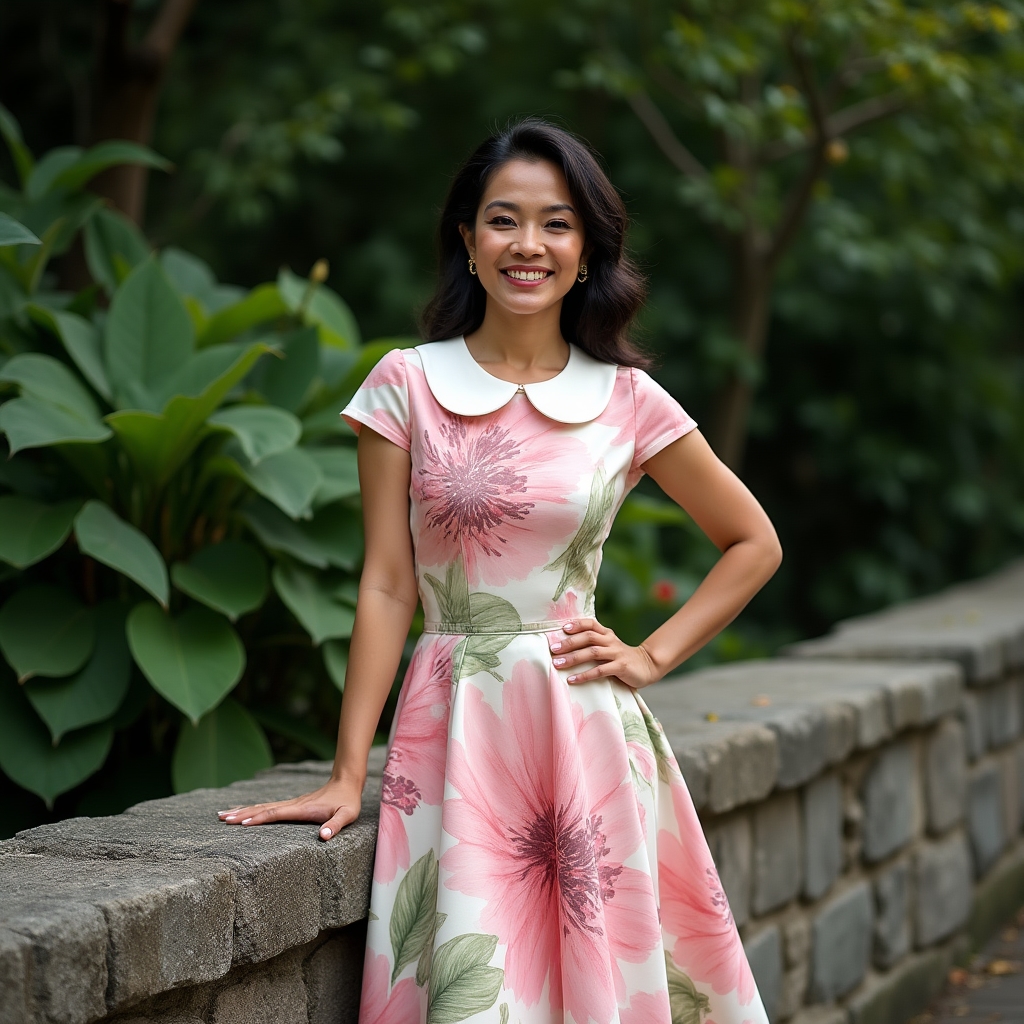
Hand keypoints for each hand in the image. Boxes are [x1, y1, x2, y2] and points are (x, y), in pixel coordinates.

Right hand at [218, 775, 364, 840]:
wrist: (347, 782)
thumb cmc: (348, 801)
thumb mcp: (347, 815)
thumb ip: (335, 825)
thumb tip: (323, 837)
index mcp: (302, 809)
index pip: (276, 813)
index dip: (258, 818)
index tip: (240, 823)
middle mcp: (293, 805)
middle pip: (262, 809)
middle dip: (241, 814)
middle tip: (220, 818)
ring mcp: (291, 804)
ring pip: (262, 807)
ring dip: (242, 810)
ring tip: (222, 814)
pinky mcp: (293, 805)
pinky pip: (268, 807)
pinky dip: (253, 809)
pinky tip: (244, 812)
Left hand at [548, 617, 659, 689]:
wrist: (648, 666)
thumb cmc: (621, 658)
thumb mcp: (609, 647)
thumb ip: (594, 644)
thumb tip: (565, 646)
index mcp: (607, 634)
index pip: (591, 623)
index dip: (577, 624)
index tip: (563, 628)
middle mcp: (611, 641)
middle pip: (588, 637)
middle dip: (569, 643)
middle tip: (553, 649)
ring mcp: (616, 653)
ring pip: (592, 652)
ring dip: (573, 658)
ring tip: (558, 664)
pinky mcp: (621, 667)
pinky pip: (600, 671)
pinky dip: (585, 675)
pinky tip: (573, 680)